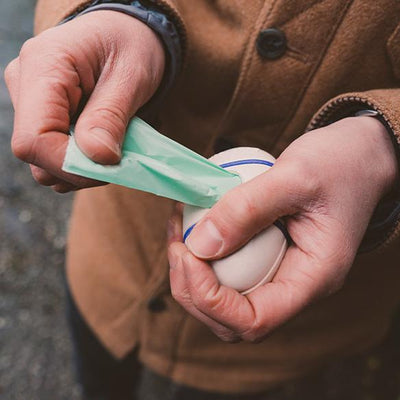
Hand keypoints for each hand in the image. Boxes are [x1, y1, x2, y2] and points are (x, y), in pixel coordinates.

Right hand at [4, 11, 164, 191]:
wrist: (126, 34)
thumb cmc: (131, 46)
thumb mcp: (131, 76)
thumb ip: (110, 116)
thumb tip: (96, 157)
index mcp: (44, 66)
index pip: (34, 139)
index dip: (70, 164)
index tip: (109, 166)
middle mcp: (26, 85)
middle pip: (37, 155)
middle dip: (81, 168)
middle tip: (118, 157)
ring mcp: (31, 103)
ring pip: (45, 163)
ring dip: (83, 168)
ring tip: (112, 145)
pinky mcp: (43, 118)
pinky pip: (54, 158)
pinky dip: (82, 163)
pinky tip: (102, 144)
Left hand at [168, 116, 397, 341]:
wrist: (360, 155)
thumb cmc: (340, 163)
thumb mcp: (295, 176)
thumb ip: (248, 209)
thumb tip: (200, 244)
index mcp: (313, 278)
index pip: (254, 321)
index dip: (210, 299)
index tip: (188, 254)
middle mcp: (295, 284)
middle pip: (231, 319)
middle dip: (192, 289)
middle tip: (178, 243)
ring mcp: (279, 271)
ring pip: (225, 298)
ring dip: (191, 272)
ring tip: (179, 230)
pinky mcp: (267, 254)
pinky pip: (228, 269)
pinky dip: (202, 254)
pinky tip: (191, 223)